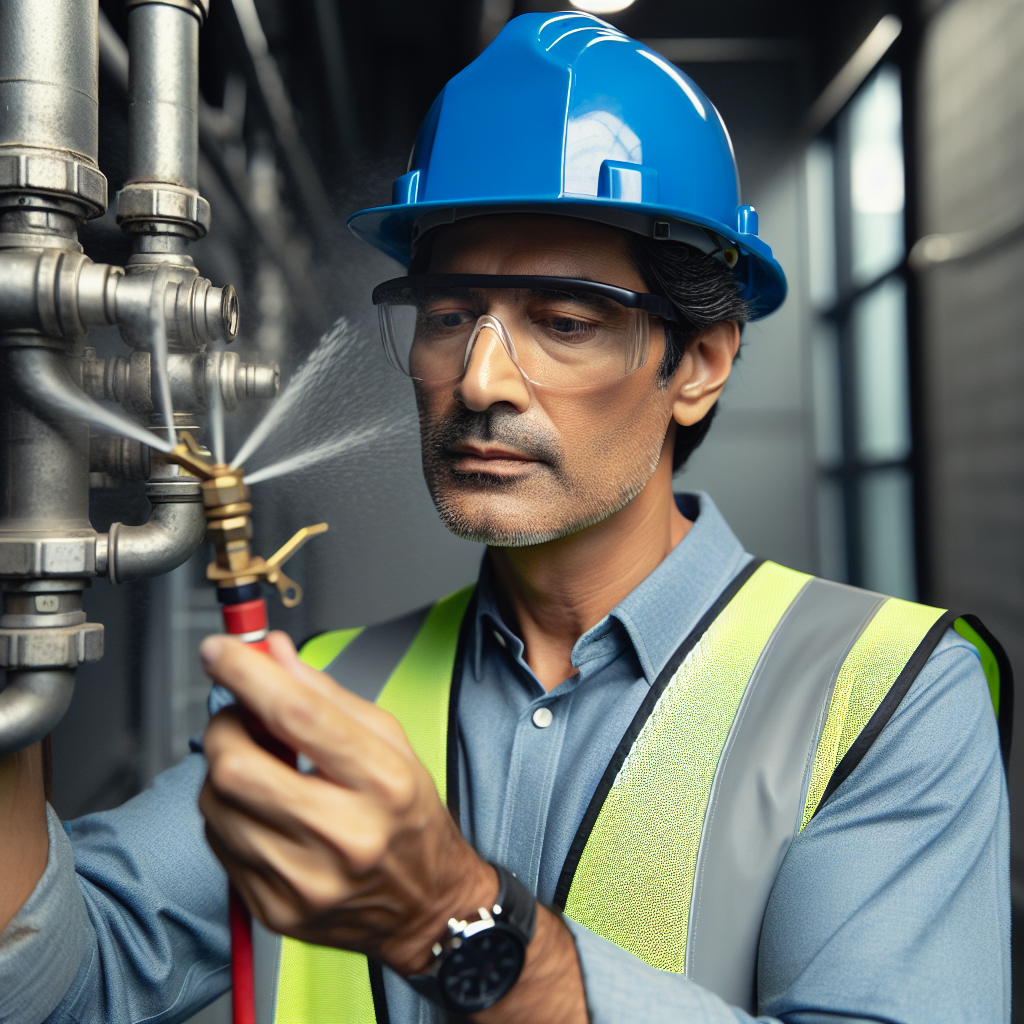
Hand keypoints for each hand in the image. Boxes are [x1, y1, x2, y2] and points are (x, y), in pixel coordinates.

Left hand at [198, 630, 493, 973]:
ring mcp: (305, 879)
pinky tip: (262, 808)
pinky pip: (218, 842)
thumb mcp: (391, 742)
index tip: (221, 651)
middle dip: (225, 727)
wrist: (424, 905)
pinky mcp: (274, 907)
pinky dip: (229, 813)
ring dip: (224, 771)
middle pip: (238, 766)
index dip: (248, 675)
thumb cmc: (409, 817)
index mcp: (382, 782)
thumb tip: (274, 655)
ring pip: (217, 804)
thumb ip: (327, 695)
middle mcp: (344, 835)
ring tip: (260, 766)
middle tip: (241, 717)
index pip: (298, 715)